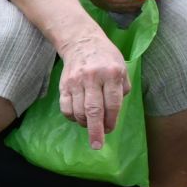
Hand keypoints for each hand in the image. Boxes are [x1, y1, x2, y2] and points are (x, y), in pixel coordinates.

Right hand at [56, 28, 130, 148]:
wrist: (81, 41)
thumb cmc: (106, 57)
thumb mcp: (122, 68)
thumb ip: (122, 89)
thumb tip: (114, 112)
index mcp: (112, 74)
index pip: (113, 103)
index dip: (112, 120)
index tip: (110, 130)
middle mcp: (93, 78)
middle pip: (93, 110)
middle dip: (96, 130)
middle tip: (97, 145)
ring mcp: (76, 81)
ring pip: (78, 111)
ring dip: (84, 123)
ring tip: (90, 124)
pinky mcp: (64, 85)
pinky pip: (65, 107)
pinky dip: (71, 117)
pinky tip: (78, 117)